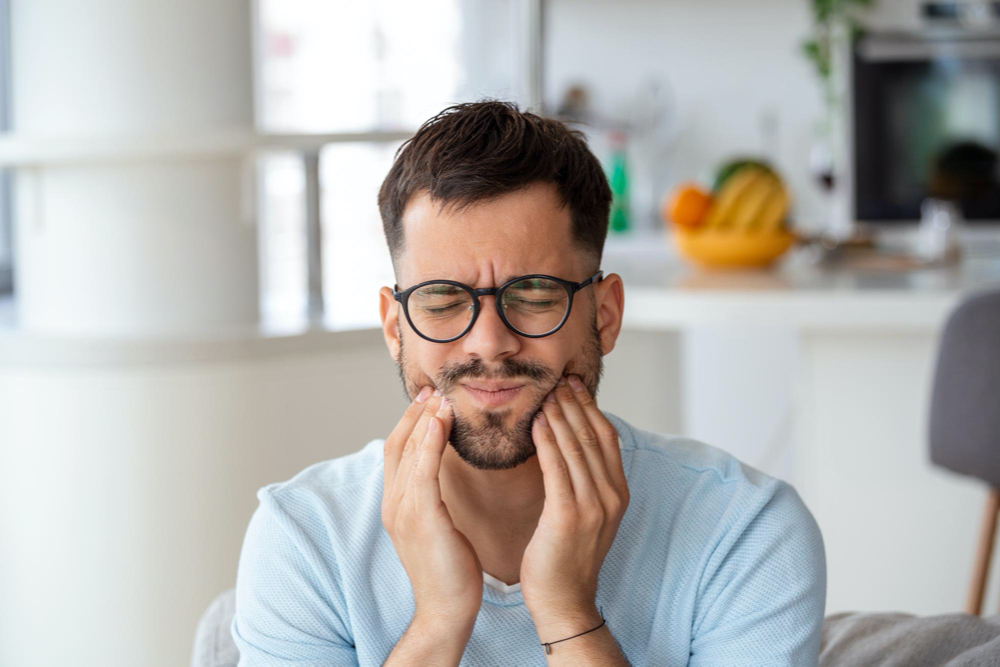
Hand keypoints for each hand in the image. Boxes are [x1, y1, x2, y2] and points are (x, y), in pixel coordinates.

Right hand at [382, 387, 483, 625]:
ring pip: (410, 452)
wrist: (446, 610)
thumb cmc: (448, 571)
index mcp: (395, 505)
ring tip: (442, 397)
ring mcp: (404, 510)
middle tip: (434, 388)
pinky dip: (431, 441)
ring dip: (425, 419)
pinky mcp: (422, 517)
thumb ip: (430, 498)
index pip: (396, 451)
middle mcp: (393, 504)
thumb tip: (438, 475)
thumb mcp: (435, 526)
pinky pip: (424, 470)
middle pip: (398, 444)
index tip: (427, 399)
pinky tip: (442, 421)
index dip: (409, 422)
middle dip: (415, 413)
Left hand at [520, 374, 629, 631]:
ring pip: (576, 447)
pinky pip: (557, 468)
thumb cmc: (565, 556)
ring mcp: (593, 506)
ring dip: (560, 415)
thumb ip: (584, 481)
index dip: (591, 408)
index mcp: (618, 493)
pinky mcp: (568, 515)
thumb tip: (571, 444)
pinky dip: (548, 440)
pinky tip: (537, 422)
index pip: (606, 437)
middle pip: (593, 436)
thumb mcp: (586, 514)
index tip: (574, 385)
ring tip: (546, 392)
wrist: (563, 601)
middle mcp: (611, 496)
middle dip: (575, 404)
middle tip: (558, 379)